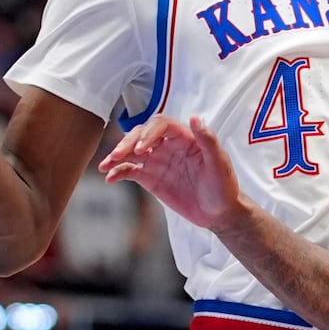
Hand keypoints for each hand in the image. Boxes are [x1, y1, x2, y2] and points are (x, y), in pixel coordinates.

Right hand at [101, 114, 247, 231]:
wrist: (220, 213)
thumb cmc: (225, 186)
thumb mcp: (219, 163)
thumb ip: (208, 140)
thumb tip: (195, 116)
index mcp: (185, 137)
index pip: (161, 125)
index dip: (149, 133)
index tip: (142, 149)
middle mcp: (168, 146)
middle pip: (141, 135)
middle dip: (127, 143)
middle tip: (116, 156)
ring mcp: (158, 161)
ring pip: (132, 152)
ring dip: (116, 156)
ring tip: (104, 165)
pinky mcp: (151, 178)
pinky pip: (130, 171)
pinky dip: (118, 172)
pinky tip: (110, 178)